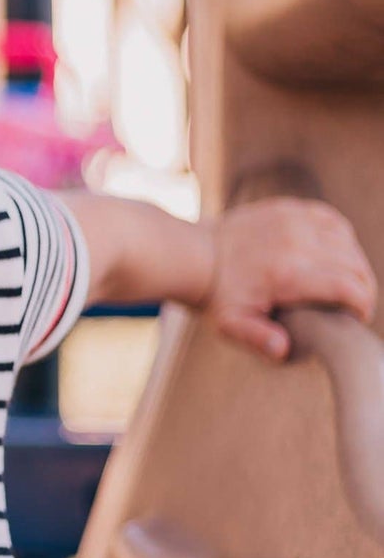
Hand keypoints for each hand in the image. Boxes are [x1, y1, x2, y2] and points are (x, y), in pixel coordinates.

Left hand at [199, 198, 376, 360]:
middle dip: (363, 288)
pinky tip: (339, 254)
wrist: (195, 254)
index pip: (348, 288)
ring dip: (355, 264)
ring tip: (349, 282)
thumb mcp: (231, 323)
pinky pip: (332, 220)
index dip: (363, 304)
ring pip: (348, 242)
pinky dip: (342, 238)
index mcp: (287, 275)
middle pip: (354, 266)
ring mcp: (293, 221)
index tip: (358, 317)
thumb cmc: (217, 294)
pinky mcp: (290, 208)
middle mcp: (295, 243)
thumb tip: (282, 348)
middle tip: (356, 304)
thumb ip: (256, 339)